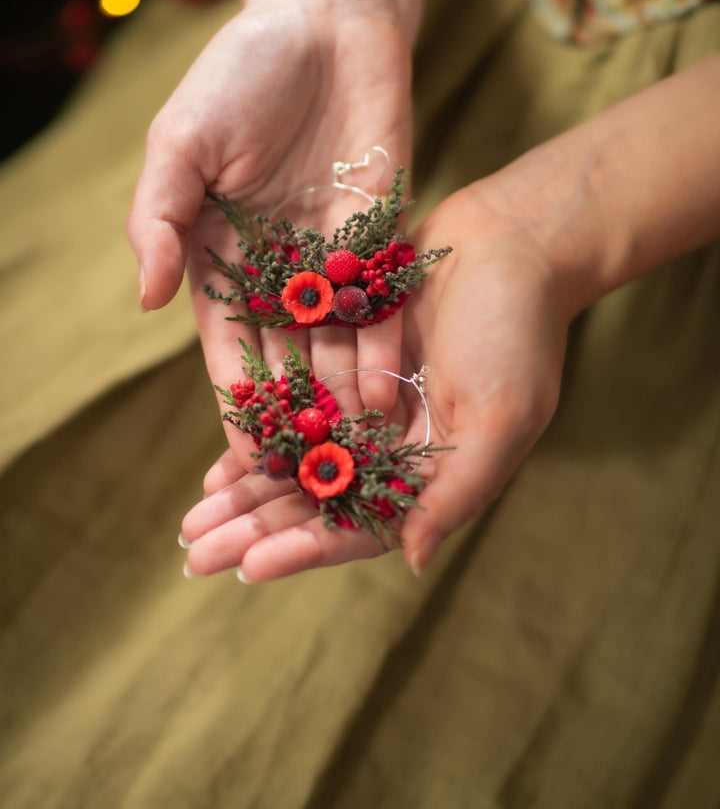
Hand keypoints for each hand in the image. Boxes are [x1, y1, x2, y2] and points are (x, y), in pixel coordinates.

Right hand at [126, 0, 413, 464]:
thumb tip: (148, 299)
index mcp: (223, 257)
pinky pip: (385, 303)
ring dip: (342, 399)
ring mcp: (335, 259)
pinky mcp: (384, 240)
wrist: (326, 21)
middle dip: (295, 417)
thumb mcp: (180, 144)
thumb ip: (160, 219)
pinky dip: (386, 347)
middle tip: (305, 478)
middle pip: (288, 359)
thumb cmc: (240, 75)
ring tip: (353, 453)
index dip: (235, 399)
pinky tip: (391, 392)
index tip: (243, 457)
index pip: (228, 344)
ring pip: (338, 345)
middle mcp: (280, 270)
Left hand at [178, 171, 571, 581]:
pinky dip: (258, 434)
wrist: (512, 242)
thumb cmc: (518, 332)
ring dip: (245, 492)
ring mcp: (366, 409)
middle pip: (316, 504)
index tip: (251, 566)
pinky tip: (214, 465)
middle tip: (198, 555)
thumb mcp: (502, 417)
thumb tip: (411, 562)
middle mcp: (393, 450)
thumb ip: (457, 492)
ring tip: (192, 523)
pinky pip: (292, 409)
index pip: (361, 527)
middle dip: (257, 530)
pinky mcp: (343, 366)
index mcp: (431, 474)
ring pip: (295, 462)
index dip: (307, 548)